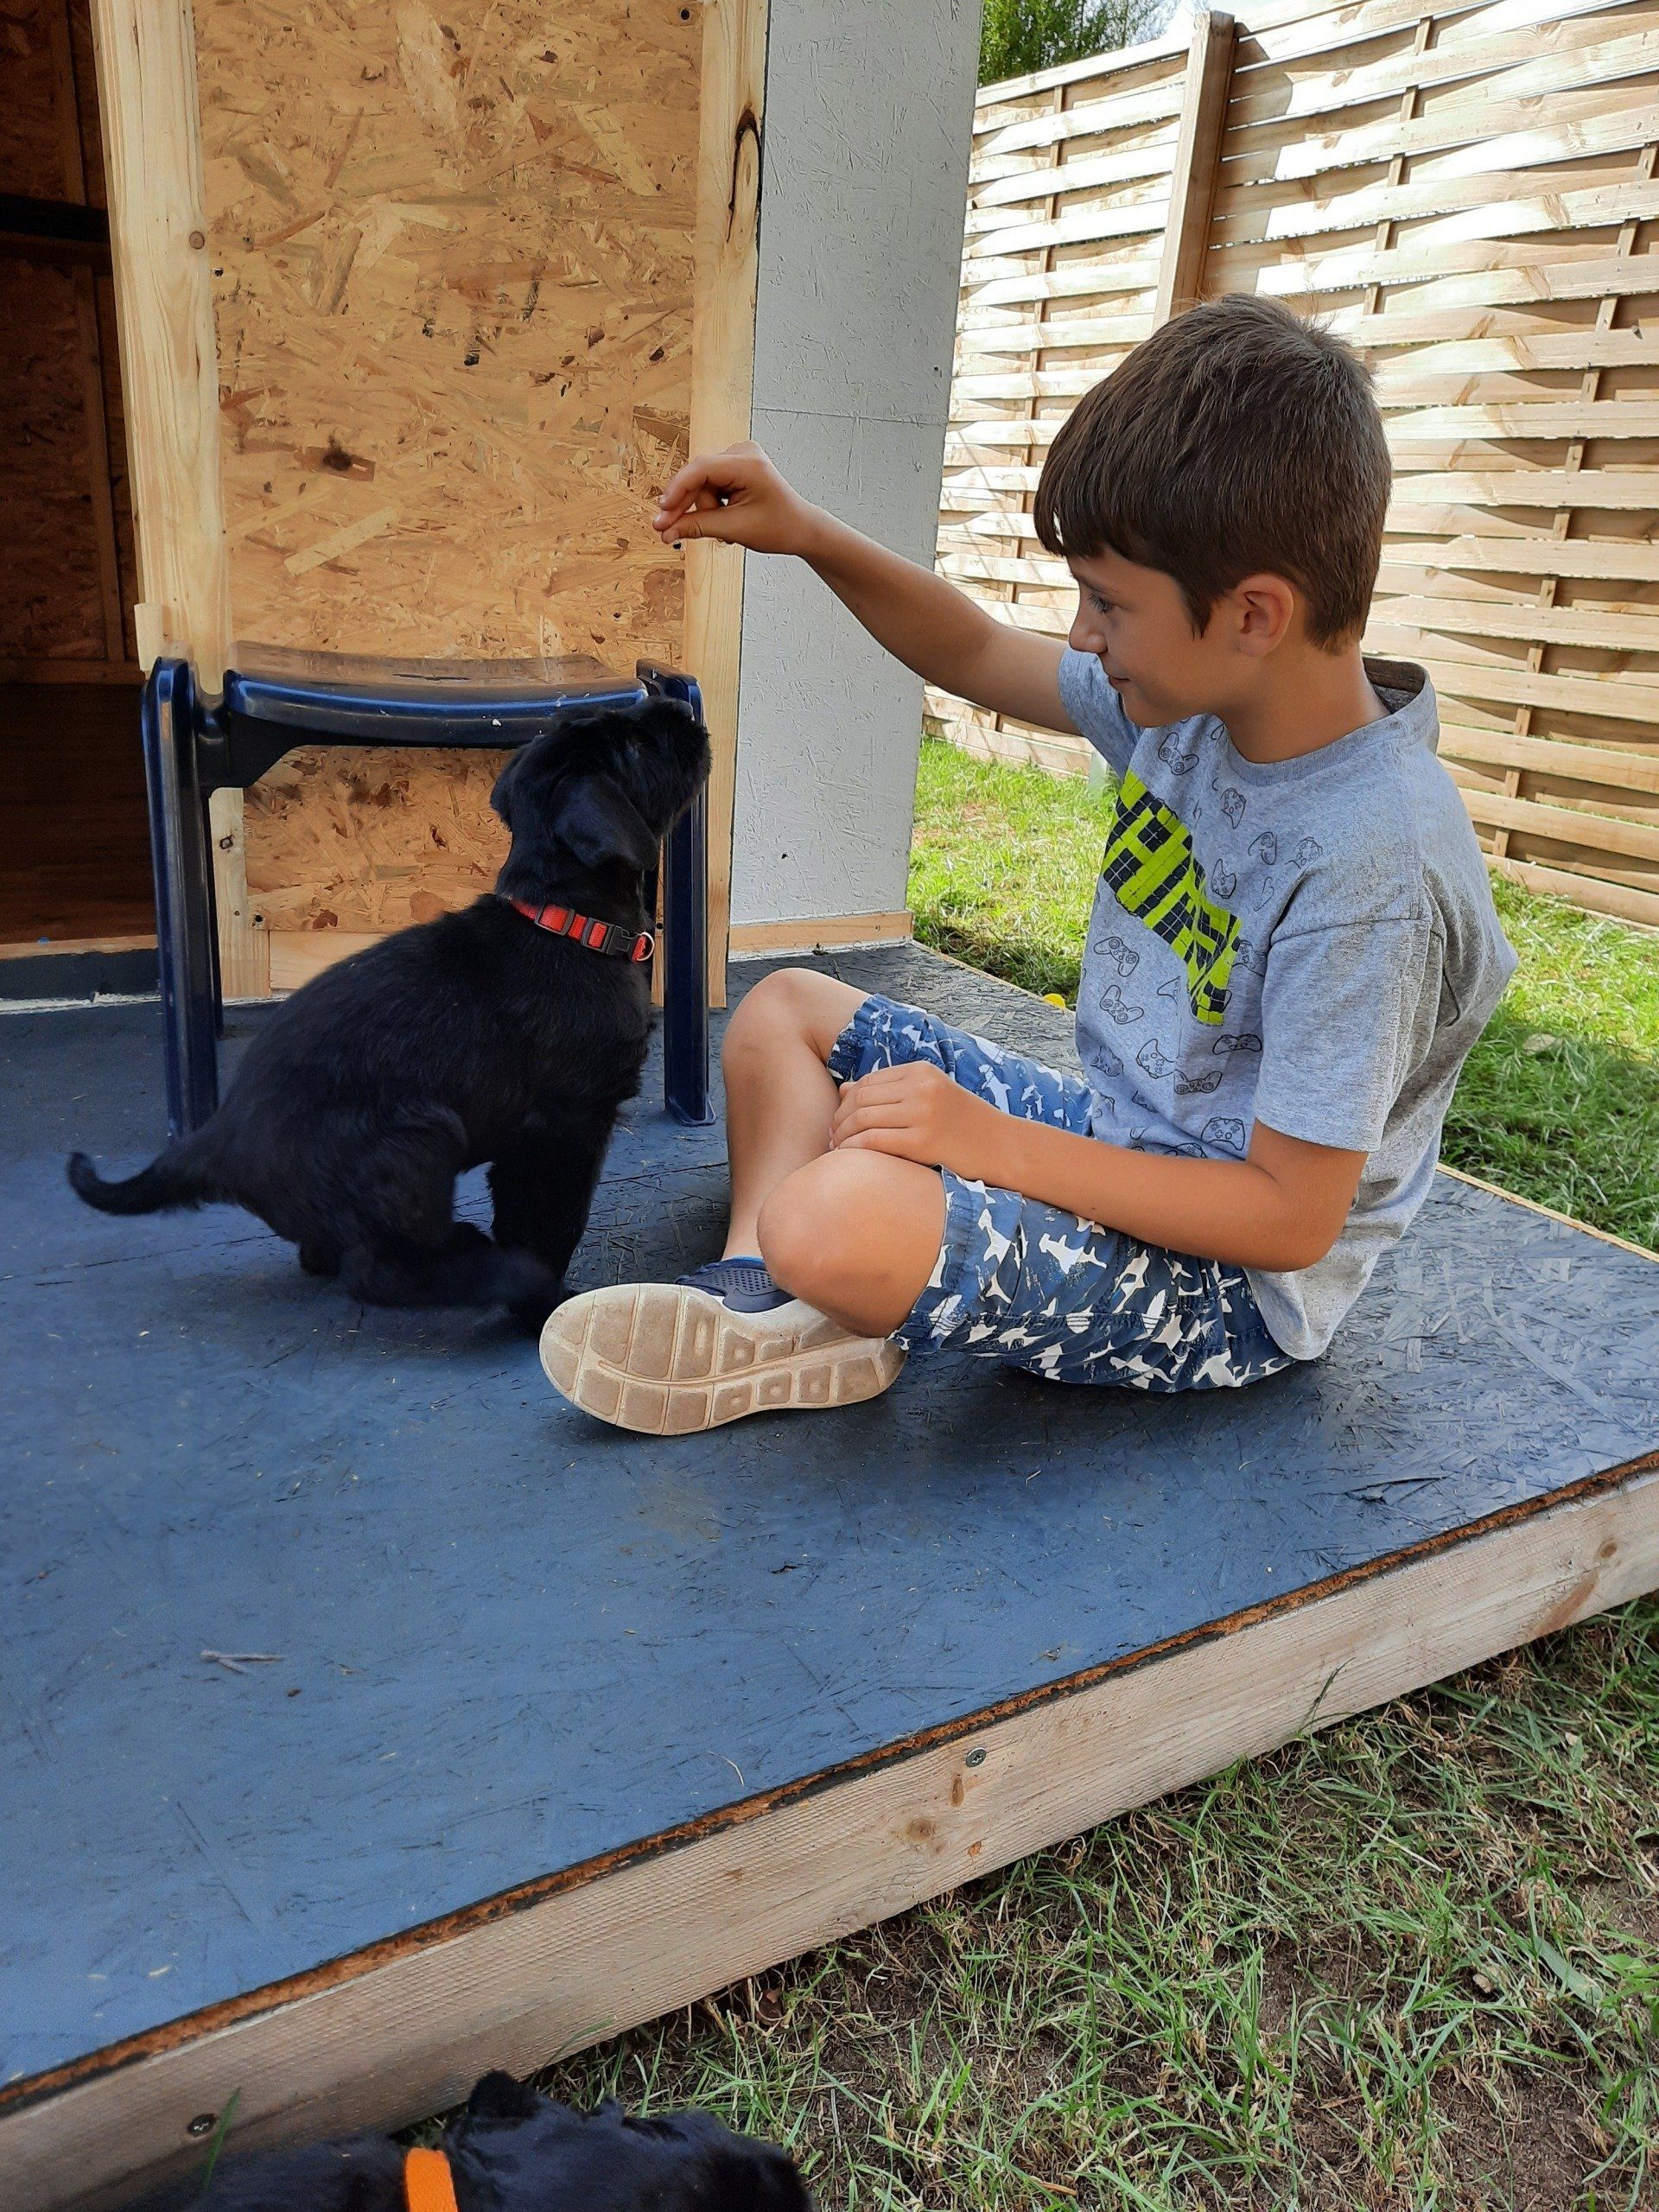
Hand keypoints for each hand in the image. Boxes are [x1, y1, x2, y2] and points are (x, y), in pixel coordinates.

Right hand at [652, 442, 823, 556]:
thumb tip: (665, 529)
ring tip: (725, 530)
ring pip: (703, 484)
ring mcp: (739, 457)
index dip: (677, 490)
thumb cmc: (778, 527)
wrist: (800, 527)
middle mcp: (743, 453)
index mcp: (748, 464)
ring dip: (707, 509)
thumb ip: (697, 527)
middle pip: (699, 477)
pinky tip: (726, 517)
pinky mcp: (736, 466)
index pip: (701, 469)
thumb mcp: (734, 530)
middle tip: (667, 531)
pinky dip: (713, 504)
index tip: (662, 512)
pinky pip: (710, 484)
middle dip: (690, 507)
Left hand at [830, 1063, 1008, 1180]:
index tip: (837, 1120)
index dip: (845, 1102)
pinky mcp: (923, 1141)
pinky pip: (872, 1141)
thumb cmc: (964, 1125)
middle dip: (839, 1119)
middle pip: (860, 1099)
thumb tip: (844, 1090)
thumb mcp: (930, 1096)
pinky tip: (845, 1158)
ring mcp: (923, 1112)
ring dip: (842, 1135)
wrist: (1003, 1147)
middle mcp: (921, 1087)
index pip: (867, 1082)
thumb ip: (890, 1090)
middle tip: (831, 1136)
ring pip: (862, 1119)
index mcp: (922, 1071)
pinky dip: (852, 1149)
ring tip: (836, 1148)